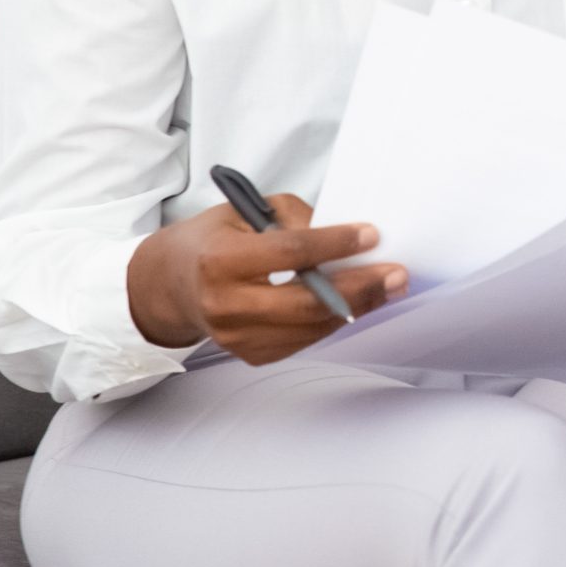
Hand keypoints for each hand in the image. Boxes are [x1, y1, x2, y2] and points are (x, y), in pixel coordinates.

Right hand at [127, 193, 409, 364]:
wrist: (169, 285)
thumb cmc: (213, 241)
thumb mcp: (245, 211)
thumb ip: (293, 219)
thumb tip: (346, 238)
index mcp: (220, 260)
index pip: (289, 254)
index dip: (335, 244)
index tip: (371, 234)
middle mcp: (225, 304)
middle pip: (306, 302)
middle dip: (359, 288)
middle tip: (396, 273)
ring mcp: (236, 337)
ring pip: (310, 328)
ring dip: (357, 308)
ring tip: (388, 287)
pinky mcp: (249, 355)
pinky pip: (302, 342)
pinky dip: (333, 323)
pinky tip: (357, 305)